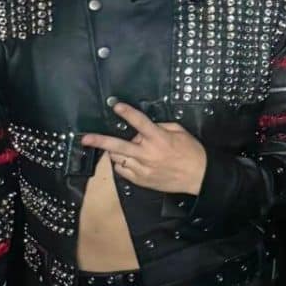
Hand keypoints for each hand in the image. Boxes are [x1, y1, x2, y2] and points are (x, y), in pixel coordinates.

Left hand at [81, 102, 207, 194]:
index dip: (127, 112)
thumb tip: (146, 127)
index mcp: (159, 139)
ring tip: (121, 149)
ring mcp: (143, 168)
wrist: (199, 176)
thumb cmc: (192, 152)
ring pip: (118, 159)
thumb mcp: (181, 132)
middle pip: (118, 146)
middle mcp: (148, 153)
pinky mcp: (141, 180)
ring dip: (116, 152)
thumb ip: (162, 127)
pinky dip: (122, 164)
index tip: (115, 105)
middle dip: (100, 141)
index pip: (140, 122)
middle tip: (86, 139)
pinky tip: (129, 161)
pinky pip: (123, 171)